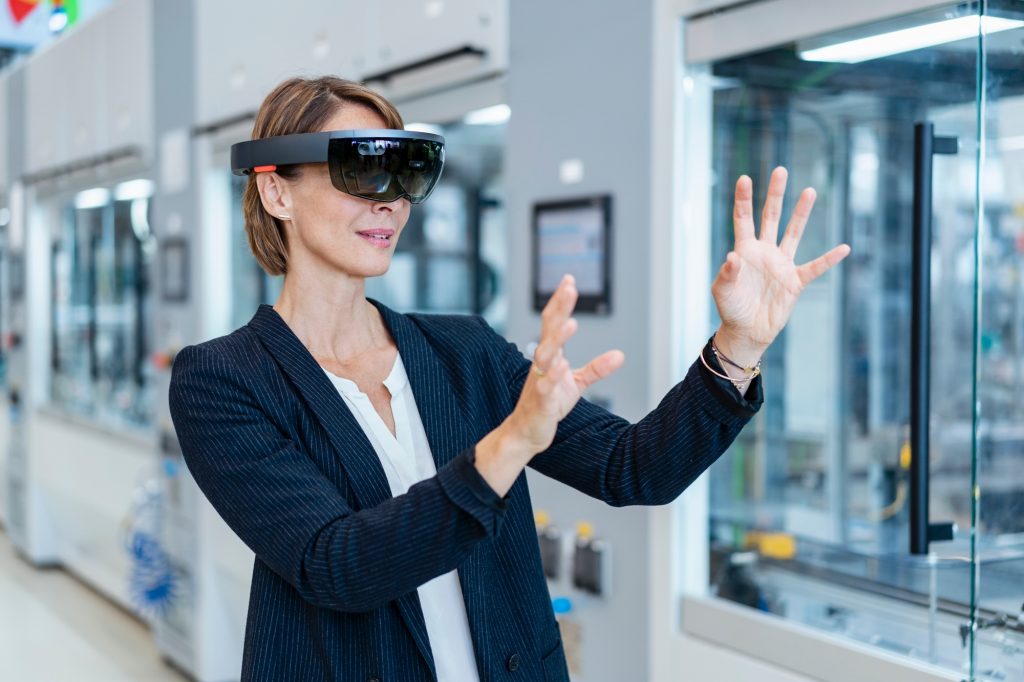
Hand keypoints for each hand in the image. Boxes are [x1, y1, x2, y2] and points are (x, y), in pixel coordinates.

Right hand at [506, 274, 624, 455]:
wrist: (527, 432)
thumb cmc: (548, 404)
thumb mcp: (576, 383)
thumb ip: (596, 368)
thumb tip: (619, 354)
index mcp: (549, 356)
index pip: (553, 322)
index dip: (561, 302)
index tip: (569, 279)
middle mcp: (541, 364)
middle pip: (548, 330)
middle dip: (559, 309)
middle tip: (569, 288)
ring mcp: (538, 381)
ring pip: (544, 355)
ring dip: (557, 339)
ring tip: (571, 323)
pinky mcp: (540, 401)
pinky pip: (545, 386)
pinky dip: (552, 376)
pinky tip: (561, 366)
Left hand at [712, 167, 849, 364]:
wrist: (747, 331)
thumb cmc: (731, 309)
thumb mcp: (722, 291)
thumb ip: (727, 274)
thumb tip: (733, 258)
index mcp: (744, 250)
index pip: (743, 219)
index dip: (743, 199)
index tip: (745, 178)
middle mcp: (764, 252)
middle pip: (771, 217)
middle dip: (775, 194)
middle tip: (780, 170)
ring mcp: (781, 265)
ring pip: (793, 233)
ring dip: (801, 214)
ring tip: (809, 191)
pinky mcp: (795, 281)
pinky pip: (815, 267)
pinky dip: (829, 259)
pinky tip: (843, 248)